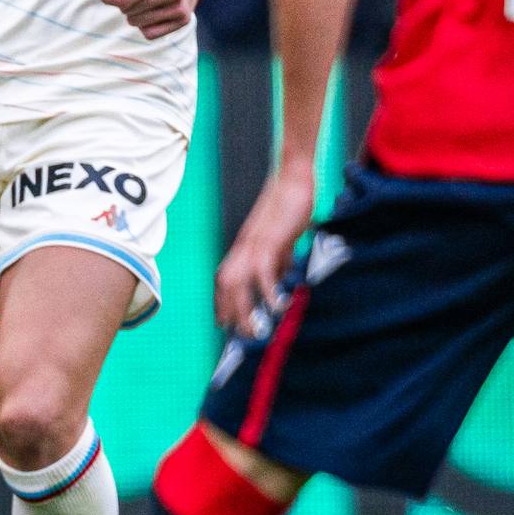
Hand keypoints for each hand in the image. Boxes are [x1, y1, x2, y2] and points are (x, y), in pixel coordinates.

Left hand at [216, 161, 316, 331]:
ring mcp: (254, 244)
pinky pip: (264, 273)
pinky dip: (268, 292)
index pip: (223, 279)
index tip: (223, 324)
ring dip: (246, 310)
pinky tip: (278, 306)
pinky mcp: (270, 241)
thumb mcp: (282, 238)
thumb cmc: (289, 206)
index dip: (221, 302)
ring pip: (239, 284)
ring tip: (258, 331)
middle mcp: (243, 247)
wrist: (293, 178)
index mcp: (244, 246)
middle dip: (231, 313)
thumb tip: (282, 275)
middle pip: (226, 286)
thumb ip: (280, 257)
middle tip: (242, 336)